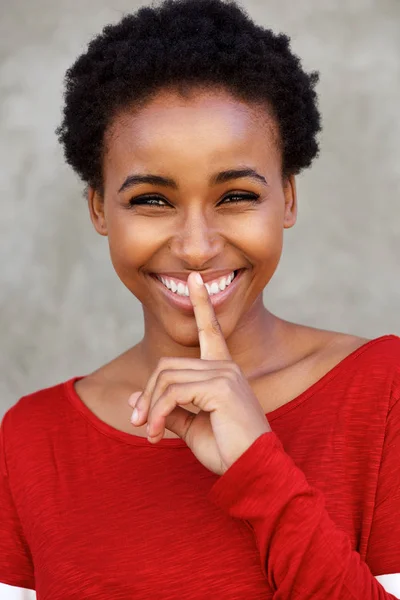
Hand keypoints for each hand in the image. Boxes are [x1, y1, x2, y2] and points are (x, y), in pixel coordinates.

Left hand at [128, 272, 271, 474]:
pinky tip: (156, 433)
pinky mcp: (220, 387)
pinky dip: (157, 412)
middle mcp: (225, 366)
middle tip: (140, 424)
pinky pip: (173, 393)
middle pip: (167, 366)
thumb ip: (166, 408)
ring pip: (166, 379)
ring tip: (149, 433)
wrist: (252, 471)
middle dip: (148, 394)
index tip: (194, 279)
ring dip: (150, 408)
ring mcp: (224, 374)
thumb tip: (134, 399)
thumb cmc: (227, 450)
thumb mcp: (191, 427)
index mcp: (222, 370)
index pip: (211, 329)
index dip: (201, 303)